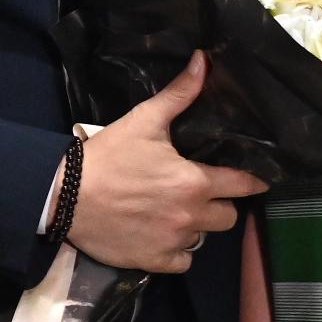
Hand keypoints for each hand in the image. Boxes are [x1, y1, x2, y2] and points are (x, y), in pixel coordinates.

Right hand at [69, 56, 265, 273]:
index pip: (242, 185)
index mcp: (194, 182)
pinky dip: (177, 250)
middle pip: (228, 216)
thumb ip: (179, 94)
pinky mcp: (154, 261)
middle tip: (202, 193)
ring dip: (197, 226)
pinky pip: (182, 261)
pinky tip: (163, 235)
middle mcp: (190, 216)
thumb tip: (204, 60)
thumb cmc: (108, 156)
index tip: (255, 180)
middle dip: (220, 204)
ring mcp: (173, 241)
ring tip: (178, 212)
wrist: (65, 195)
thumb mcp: (144, 121)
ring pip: (204, 238)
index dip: (251, 181)